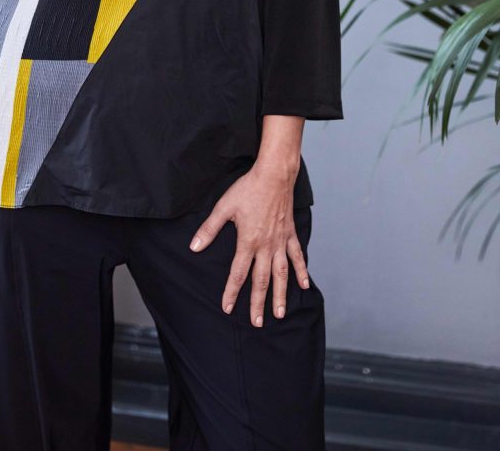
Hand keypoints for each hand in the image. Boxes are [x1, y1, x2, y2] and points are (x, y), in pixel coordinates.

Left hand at [188, 164, 309, 326]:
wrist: (274, 175)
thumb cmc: (248, 189)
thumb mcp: (224, 207)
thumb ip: (209, 229)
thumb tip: (194, 247)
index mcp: (248, 241)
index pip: (238, 273)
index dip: (231, 292)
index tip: (227, 308)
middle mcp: (266, 246)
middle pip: (261, 280)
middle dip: (258, 303)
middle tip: (257, 323)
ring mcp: (281, 241)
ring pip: (281, 274)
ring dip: (280, 295)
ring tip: (280, 313)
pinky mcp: (291, 234)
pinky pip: (297, 256)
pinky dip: (301, 271)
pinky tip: (305, 284)